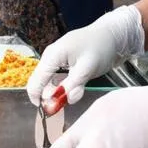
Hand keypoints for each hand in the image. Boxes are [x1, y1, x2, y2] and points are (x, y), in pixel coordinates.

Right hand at [26, 6, 144, 105]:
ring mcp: (56, 60)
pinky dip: (64, 87)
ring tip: (76, 92)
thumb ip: (74, 86)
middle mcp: (50, 57)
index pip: (35, 83)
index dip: (39, 99)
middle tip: (66, 104)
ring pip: (50, 83)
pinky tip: (76, 88)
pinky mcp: (63, 63)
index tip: (50, 112)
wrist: (112, 35)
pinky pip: (58, 79)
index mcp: (52, 56)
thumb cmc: (101, 47)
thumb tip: (63, 101)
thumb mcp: (87, 68)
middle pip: (41, 84)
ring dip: (60, 92)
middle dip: (51, 97)